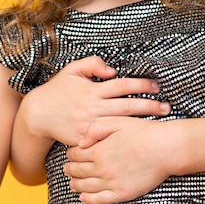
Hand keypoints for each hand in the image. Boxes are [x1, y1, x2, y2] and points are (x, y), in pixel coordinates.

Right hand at [20, 56, 170, 145]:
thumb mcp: (72, 70)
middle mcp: (93, 108)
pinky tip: (137, 137)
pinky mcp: (85, 139)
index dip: (141, 84)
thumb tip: (113, 70)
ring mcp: (90, 125)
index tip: (157, 86)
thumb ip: (93, 64)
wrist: (38, 115)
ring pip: (121, 123)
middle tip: (167, 107)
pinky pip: (107, 138)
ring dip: (141, 122)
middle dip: (149, 106)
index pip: (122, 85)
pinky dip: (123, 137)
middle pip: (127, 106)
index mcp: (92, 90)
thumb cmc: (58, 90)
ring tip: (159, 122)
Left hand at [64, 117, 171, 203]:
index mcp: (99, 150)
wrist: (165, 148)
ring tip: (72, 183)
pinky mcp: (122, 193)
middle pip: (78, 171)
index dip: (71, 153)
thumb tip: (80, 142)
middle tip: (67, 167)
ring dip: (76, 184)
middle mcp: (102, 168)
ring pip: (85, 186)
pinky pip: (99, 200)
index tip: (71, 153)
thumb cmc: (144, 132)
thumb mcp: (118, 121)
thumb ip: (96, 129)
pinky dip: (88, 200)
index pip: (77, 154)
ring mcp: (111, 182)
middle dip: (70, 168)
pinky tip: (83, 197)